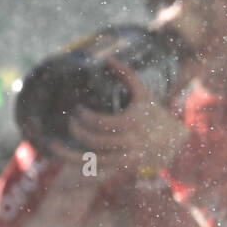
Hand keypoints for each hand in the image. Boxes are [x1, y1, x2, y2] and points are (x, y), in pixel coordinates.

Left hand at [65, 56, 188, 176]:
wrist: (174, 144)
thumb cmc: (154, 114)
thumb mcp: (144, 93)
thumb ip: (127, 75)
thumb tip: (108, 58)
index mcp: (135, 122)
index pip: (104, 123)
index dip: (86, 117)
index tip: (78, 109)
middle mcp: (131, 143)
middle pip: (97, 141)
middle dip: (79, 131)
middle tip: (71, 120)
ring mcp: (125, 158)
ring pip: (93, 161)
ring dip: (69, 154)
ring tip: (52, 145)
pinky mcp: (120, 167)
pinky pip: (94, 169)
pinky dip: (77, 164)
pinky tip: (60, 156)